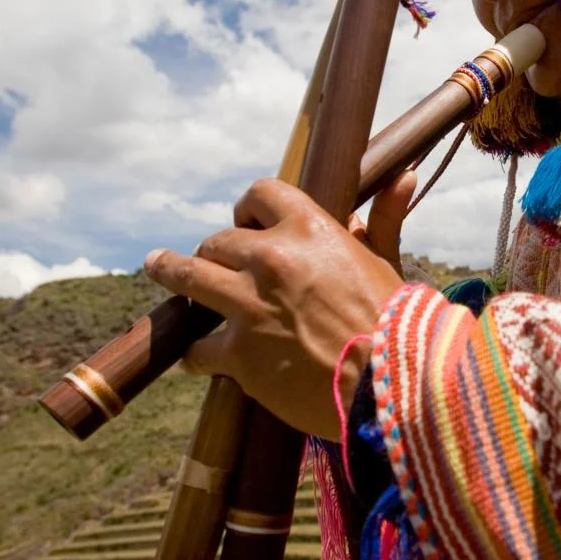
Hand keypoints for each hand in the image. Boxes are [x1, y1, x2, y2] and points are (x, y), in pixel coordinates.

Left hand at [142, 176, 413, 440]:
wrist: (391, 384)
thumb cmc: (396, 322)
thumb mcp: (388, 261)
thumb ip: (384, 218)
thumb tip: (403, 175)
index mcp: (309, 229)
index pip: (260, 194)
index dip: (248, 208)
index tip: (245, 221)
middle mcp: (270, 259)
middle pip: (218, 241)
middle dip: (214, 251)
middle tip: (213, 262)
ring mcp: (248, 306)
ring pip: (188, 277)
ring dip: (169, 272)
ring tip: (157, 267)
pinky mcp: (239, 354)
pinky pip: (198, 348)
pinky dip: (195, 353)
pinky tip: (194, 357)